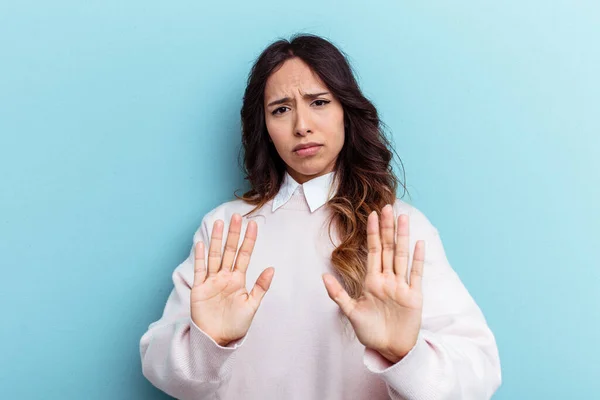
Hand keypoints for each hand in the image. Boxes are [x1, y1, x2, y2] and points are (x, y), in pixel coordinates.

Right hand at [191, 214, 274, 346]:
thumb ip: (261, 287)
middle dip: (233, 234)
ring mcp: (211, 281)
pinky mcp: (199, 289)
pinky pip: (200, 270)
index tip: (253, 224)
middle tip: (237, 216)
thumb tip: (271, 268)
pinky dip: (200, 258)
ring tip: (220, 223)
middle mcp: (225, 277)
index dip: (249, 240)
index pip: (244, 255)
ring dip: (217, 240)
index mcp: (238, 280)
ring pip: (215, 256)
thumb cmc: (236, 325)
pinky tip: (201, 244)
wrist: (217, 340)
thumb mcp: (252, 306)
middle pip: (229, 251)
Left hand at [322, 204, 424, 362]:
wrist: (390, 349)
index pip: (373, 250)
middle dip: (387, 228)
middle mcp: (388, 279)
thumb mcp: (351, 312)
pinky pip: (416, 274)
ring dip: (403, 237)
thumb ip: (338, 294)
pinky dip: (418, 259)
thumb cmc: (370, 332)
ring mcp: (401, 286)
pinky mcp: (414, 296)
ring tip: (403, 218)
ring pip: (402, 256)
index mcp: (372, 281)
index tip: (372, 214)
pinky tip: (419, 243)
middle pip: (389, 248)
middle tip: (387, 207)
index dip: (373, 232)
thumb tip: (323, 276)